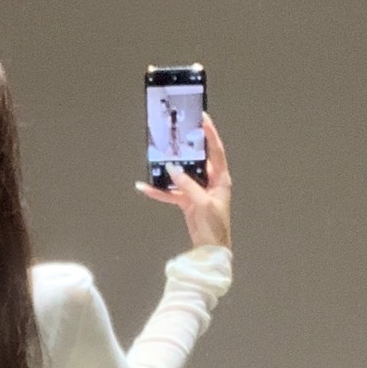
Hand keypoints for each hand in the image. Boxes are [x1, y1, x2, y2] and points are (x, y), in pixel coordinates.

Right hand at [135, 113, 231, 248]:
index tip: (202, 118)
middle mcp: (210, 181)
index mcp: (221, 179)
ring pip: (181, 174)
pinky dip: (159, 191)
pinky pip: (171, 192)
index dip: (210, 134)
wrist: (211, 249)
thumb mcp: (202, 203)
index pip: (215, 150)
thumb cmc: (215, 227)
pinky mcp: (187, 201)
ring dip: (169, 169)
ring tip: (157, 156)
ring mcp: (198, 190)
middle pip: (197, 159)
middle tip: (176, 132)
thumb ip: (188, 185)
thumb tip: (173, 169)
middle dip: (186, 147)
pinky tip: (145, 187)